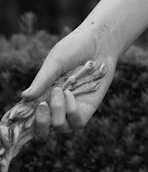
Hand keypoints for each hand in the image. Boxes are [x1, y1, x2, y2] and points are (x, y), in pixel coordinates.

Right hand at [21, 23, 117, 138]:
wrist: (100, 40)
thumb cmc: (75, 48)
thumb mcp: (55, 62)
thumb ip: (42, 80)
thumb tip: (24, 97)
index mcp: (42, 96)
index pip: (29, 118)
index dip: (25, 123)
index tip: (26, 114)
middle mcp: (55, 106)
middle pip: (42, 131)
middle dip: (41, 124)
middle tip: (43, 105)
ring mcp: (71, 109)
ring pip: (59, 127)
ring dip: (57, 112)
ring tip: (60, 90)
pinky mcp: (87, 109)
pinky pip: (77, 123)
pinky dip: (71, 111)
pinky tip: (70, 94)